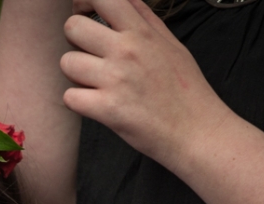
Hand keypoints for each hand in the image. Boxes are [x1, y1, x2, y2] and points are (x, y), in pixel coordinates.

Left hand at [60, 0, 230, 169]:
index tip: (83, 13)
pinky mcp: (107, 108)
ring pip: (67, 63)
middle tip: (89, 56)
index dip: (83, 2)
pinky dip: (78, 102)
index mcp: (141, 32)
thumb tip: (124, 1)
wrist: (196, 130)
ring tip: (95, 84)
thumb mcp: (170, 44)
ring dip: (76, 75)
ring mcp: (115, 79)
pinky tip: (95, 104)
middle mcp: (126, 50)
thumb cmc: (184, 89)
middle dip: (75, 42)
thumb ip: (144, 20)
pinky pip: (70, 97)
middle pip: (72, 28)